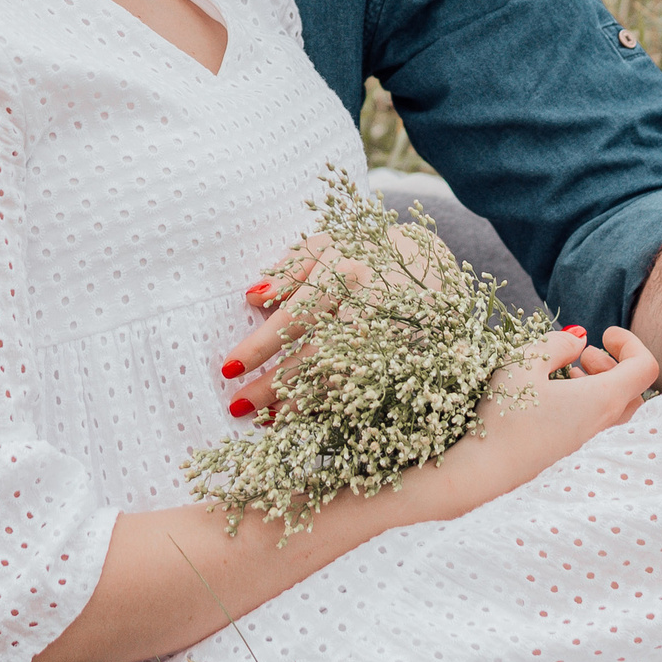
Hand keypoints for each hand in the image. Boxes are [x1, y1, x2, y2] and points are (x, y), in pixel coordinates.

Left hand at [220, 226, 457, 415]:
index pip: (294, 317)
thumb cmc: (365, 252)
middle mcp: (369, 306)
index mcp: (346, 272)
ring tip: (265, 418)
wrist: (431, 264)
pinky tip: (306, 414)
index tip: (230, 367)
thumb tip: (252, 297)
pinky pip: (362, 388)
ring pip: (339, 379)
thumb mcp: (329, 243)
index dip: (260, 346)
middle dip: (273, 384)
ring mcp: (389, 337)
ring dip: (299, 402)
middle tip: (238, 405)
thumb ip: (290, 267)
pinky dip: (332, 404)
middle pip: (313, 355)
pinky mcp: (402, 358)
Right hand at [429, 326, 659, 515]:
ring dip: (602, 385)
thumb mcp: (525, 363)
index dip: (630, 343)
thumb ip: (558, 343)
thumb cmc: (505, 415)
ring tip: (570, 373)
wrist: (485, 475)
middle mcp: (607, 427)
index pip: (645, 367)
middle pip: (634, 390)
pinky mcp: (577, 460)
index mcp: (603, 400)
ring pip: (618, 410)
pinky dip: (591, 406)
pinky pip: (600, 428)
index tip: (604, 334)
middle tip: (585, 355)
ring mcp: (594, 448)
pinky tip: (558, 399)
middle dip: (615, 364)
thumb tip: (579, 339)